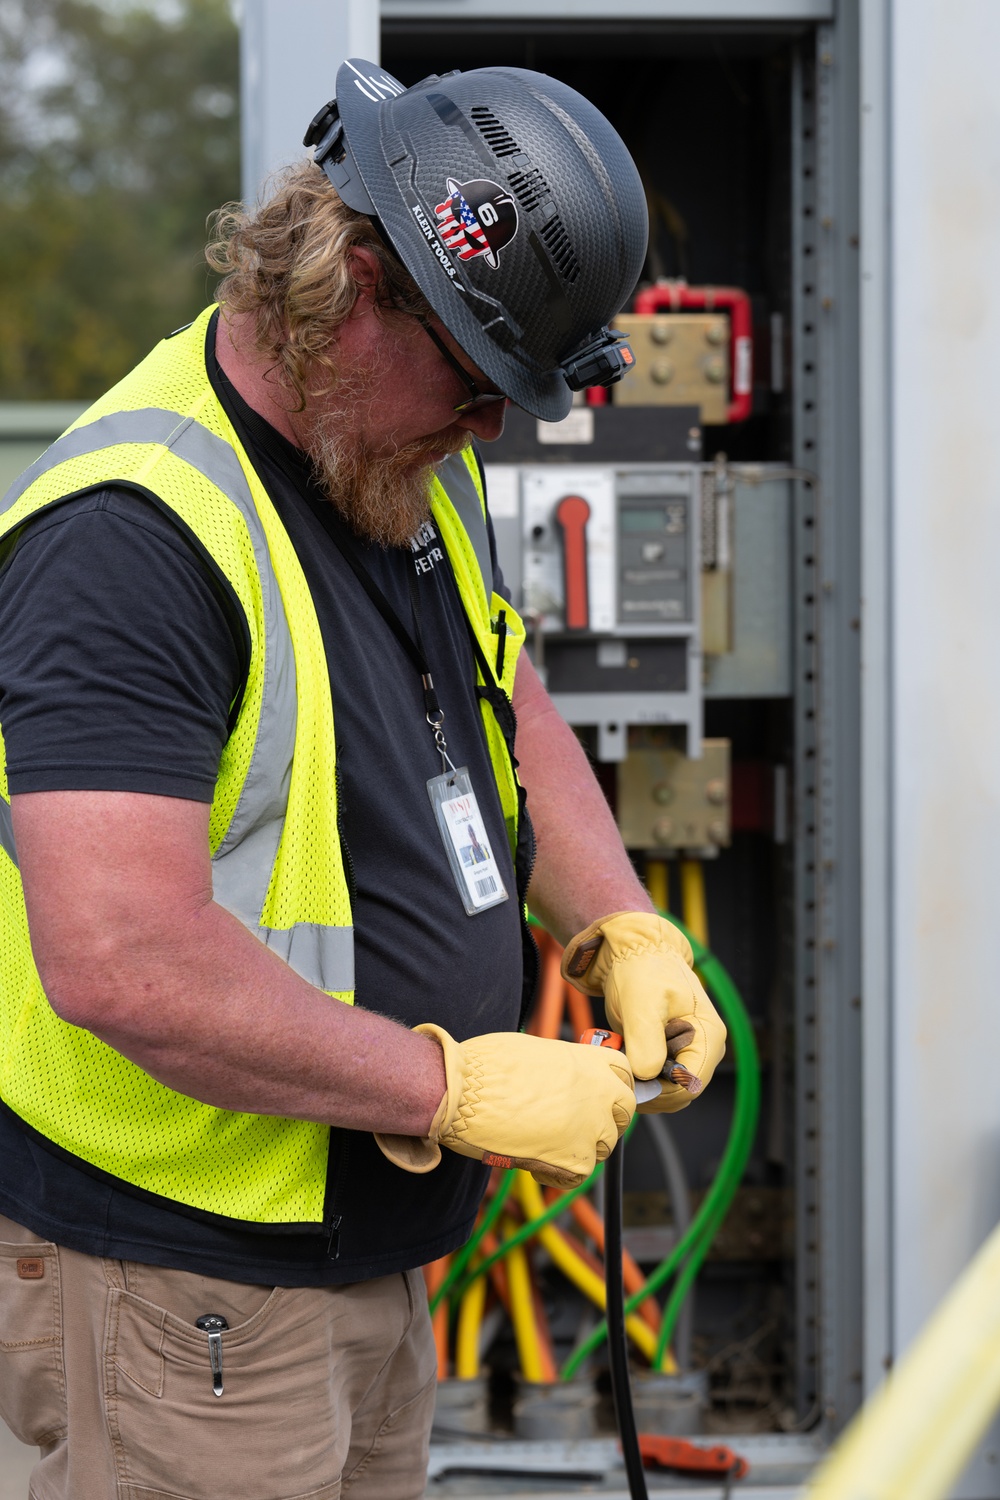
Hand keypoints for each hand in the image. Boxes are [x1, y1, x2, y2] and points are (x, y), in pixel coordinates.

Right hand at [375, 1025, 634, 1186]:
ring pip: (602, 1146)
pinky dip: (560, 1173)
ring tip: (546, 1142)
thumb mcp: (534, 1051)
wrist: (460, 1093)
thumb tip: (564, 1079)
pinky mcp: (573, 1160)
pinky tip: (537, 1163)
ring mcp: (588, 1127)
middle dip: (602, 1119)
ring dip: (580, 1147)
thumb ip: (563, 1066)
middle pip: (622, 1112)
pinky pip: (580, 1175)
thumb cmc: (485, 1066)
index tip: (598, 1095)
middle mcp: (597, 1092)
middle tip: (573, 1124)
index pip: (626, 1074)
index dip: (611, 1086)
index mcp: (588, 1060)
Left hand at [561, 911, 725, 1113]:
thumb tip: (647, 1076)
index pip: (691, 1085)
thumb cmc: (643, 970)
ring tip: (622, 1059)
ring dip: (643, 1084)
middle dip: (650, 1089)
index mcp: (709, 1035)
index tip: (631, 1080)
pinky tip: (625, 1058)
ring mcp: (689, 1052)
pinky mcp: (672, 1054)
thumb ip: (647, 1041)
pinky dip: (640, 1077)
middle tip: (621, 1070)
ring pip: (669, 1091)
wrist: (635, 954)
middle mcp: (705, 1048)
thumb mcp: (642, 1003)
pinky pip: (659, 1081)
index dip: (660, 1091)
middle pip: (680, 1093)